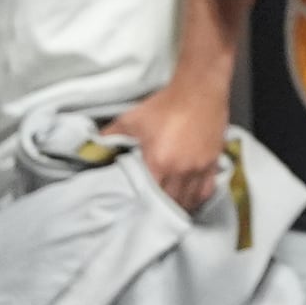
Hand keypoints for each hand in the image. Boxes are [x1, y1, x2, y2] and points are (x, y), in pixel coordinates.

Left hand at [101, 82, 231, 213]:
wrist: (198, 89)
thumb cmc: (165, 104)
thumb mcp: (133, 119)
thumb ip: (111, 135)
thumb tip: (92, 144)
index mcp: (159, 163)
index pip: (151, 198)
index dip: (145, 208)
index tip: (138, 214)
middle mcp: (180, 170)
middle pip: (171, 203)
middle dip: (162, 211)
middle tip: (154, 216)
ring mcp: (199, 167)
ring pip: (190, 200)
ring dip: (180, 207)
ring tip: (171, 211)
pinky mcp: (213, 161)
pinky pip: (207, 189)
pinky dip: (198, 198)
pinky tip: (191, 199)